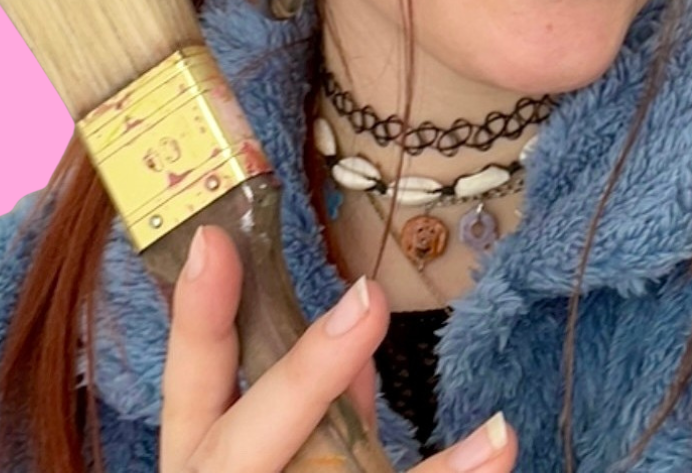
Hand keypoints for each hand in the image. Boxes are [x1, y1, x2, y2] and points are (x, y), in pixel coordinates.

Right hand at [160, 225, 517, 471]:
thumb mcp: (268, 444)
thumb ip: (309, 393)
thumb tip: (354, 314)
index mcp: (202, 453)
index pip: (193, 378)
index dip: (197, 312)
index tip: (215, 240)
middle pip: (246, 444)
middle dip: (308, 374)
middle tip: (367, 301)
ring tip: (499, 437)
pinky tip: (497, 451)